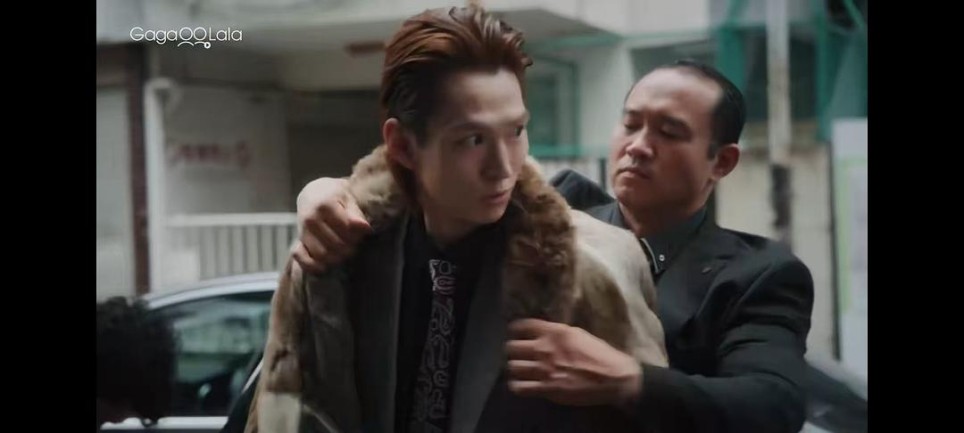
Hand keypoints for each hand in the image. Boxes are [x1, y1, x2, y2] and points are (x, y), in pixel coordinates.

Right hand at [292, 177, 371, 272]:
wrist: (313, 195)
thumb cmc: (335, 197)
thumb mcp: (347, 199)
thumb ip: (356, 215)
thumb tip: (365, 228)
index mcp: (324, 205)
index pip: (347, 228)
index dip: (359, 233)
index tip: (365, 232)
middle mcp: (310, 219)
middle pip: (336, 244)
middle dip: (350, 247)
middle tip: (356, 243)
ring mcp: (302, 232)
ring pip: (322, 254)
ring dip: (338, 258)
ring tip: (345, 251)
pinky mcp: (297, 242)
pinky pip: (302, 259)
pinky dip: (314, 266)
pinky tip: (326, 265)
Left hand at [505, 318, 641, 406]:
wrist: (613, 377)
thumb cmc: (600, 354)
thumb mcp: (579, 335)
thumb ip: (559, 335)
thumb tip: (546, 335)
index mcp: (554, 332)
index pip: (523, 325)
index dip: (515, 329)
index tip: (515, 332)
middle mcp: (545, 348)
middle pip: (512, 347)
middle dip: (512, 350)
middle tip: (517, 353)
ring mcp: (544, 369)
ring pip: (513, 366)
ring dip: (514, 367)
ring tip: (518, 369)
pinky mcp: (546, 388)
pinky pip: (519, 387)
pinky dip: (516, 385)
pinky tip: (520, 384)